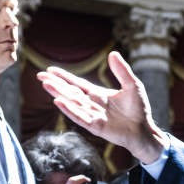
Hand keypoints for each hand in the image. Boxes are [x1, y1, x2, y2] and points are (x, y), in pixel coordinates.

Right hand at [38, 51, 168, 163]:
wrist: (143, 130)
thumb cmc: (138, 108)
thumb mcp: (132, 85)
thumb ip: (122, 71)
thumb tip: (112, 53)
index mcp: (98, 94)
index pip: (77, 83)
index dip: (64, 77)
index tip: (50, 70)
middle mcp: (92, 104)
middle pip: (70, 92)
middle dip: (55, 84)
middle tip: (40, 76)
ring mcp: (92, 115)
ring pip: (71, 103)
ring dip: (58, 94)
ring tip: (46, 85)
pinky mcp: (95, 126)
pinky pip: (79, 117)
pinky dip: (69, 110)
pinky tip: (58, 102)